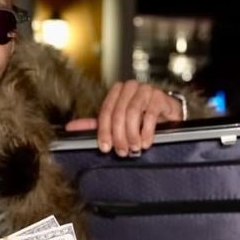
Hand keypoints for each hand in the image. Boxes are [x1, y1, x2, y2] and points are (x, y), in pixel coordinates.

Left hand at [65, 80, 184, 156]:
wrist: (168, 113)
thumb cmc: (142, 118)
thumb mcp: (118, 122)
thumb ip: (97, 125)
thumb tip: (71, 128)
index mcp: (117, 92)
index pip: (105, 111)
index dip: (104, 131)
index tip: (105, 147)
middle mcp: (130, 88)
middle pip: (118, 113)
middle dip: (119, 135)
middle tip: (122, 151)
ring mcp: (146, 90)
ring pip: (133, 112)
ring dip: (132, 134)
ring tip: (135, 147)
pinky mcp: (160, 97)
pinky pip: (150, 113)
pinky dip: (147, 131)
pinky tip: (146, 142)